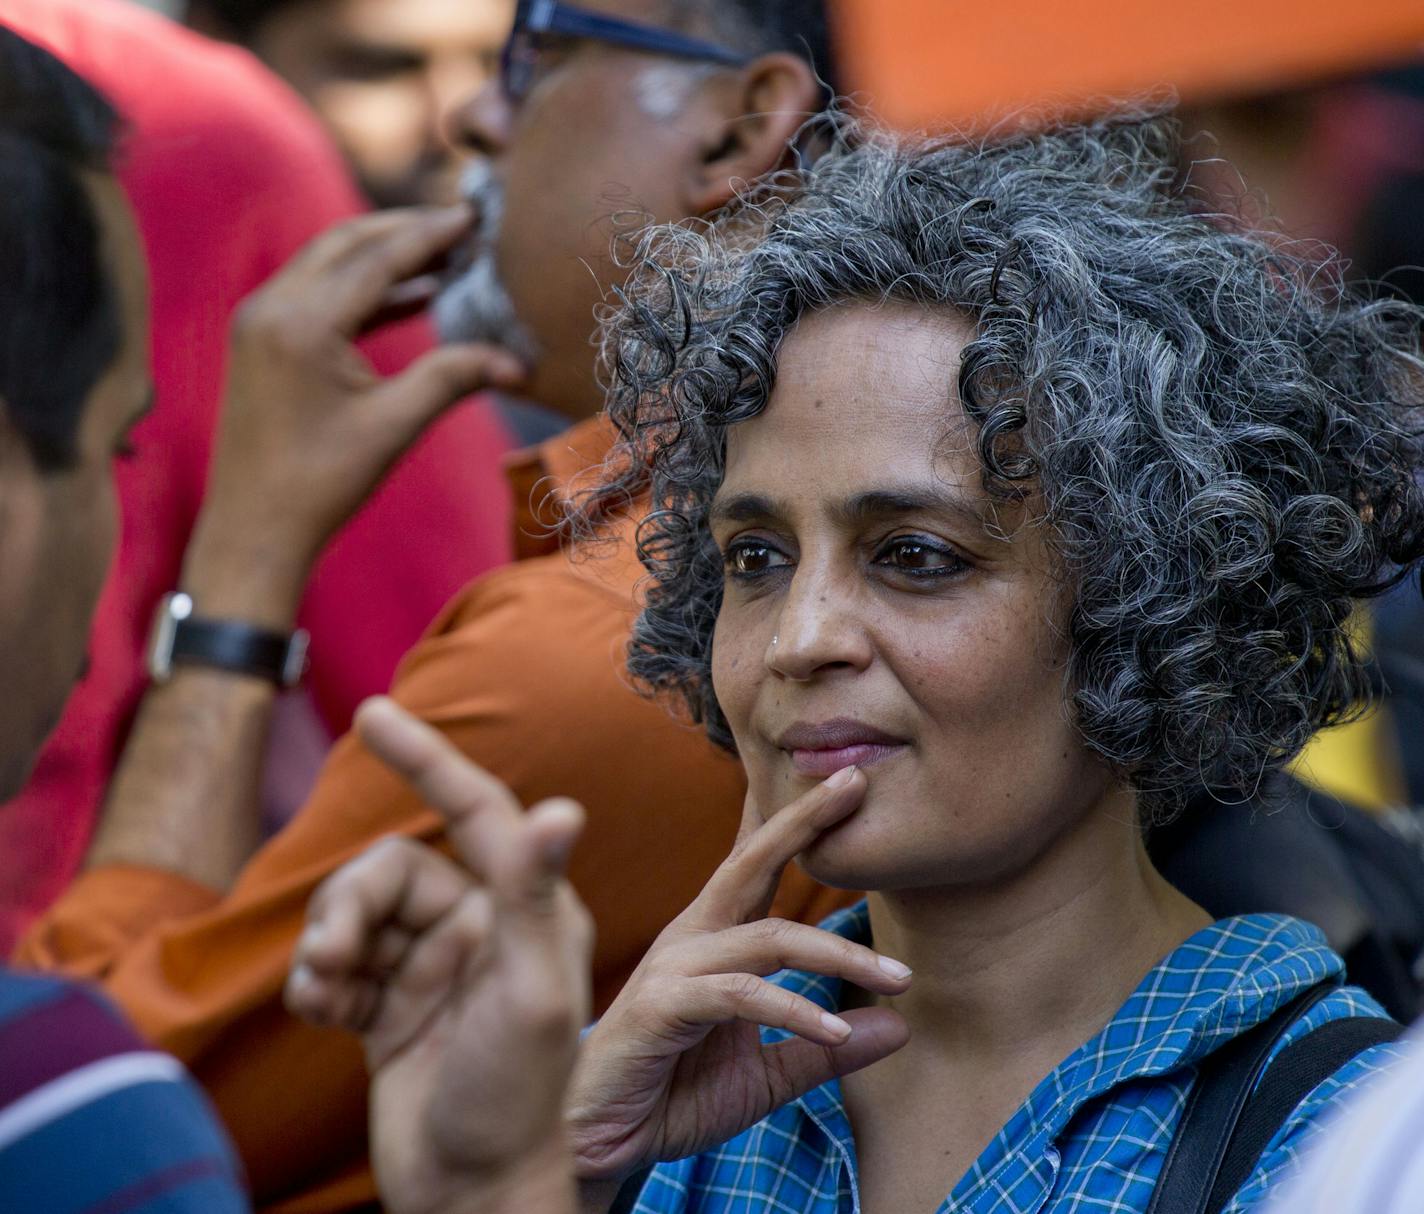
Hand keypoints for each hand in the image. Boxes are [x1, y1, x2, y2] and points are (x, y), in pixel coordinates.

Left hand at [186, 207, 526, 626]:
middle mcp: (271, 307)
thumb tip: (519, 363)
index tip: (473, 216)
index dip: (429, 235)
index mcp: (301, 323)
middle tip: (461, 225)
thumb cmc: (321, 483)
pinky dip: (364, 288)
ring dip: (384, 255)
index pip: (376, 258)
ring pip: (329, 262)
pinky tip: (413, 294)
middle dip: (405, 230)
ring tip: (445, 254)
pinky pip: (317, 292)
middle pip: (347, 243)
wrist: (254, 528)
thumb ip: (451, 379)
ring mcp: (259, 320)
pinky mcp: (261, 339)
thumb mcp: (394, 426)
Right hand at [285, 698, 590, 1213]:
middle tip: (334, 957)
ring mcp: (432, 966)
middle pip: (391, 871)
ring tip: (325, 991)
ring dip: (326, 945)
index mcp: (526, 910)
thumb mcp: (530, 990)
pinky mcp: (389, 1005)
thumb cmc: (516, 1094)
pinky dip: (316, 982)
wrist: (471, 1190)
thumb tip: (563, 808)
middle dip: (350, 905)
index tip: (372, 712)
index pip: (474, 810)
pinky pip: (334, 964)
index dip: (426, 759)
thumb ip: (532, 896)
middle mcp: (481, 926)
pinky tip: (324, 1014)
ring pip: (355, 913)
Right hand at [565, 768, 911, 1183]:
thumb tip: (901, 1023)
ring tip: (899, 978)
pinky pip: (741, 996)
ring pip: (768, 938)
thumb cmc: (672, 1095)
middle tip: (858, 783)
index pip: (757, 866)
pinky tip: (837, 1032)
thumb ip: (823, 1046)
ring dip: (839, 955)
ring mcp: (674, 967)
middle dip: (806, 820)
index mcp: (712, 938)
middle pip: (752, 861)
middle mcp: (692, 937)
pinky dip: (794, 1010)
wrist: (597, 1143)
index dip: (796, 822)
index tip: (842, 781)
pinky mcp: (662, 1006)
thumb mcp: (765, 1074)